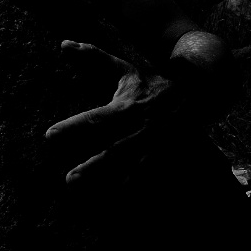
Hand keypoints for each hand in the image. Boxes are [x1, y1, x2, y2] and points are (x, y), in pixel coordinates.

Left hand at [44, 32, 237, 187]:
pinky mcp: (165, 158)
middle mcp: (138, 128)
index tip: (49, 136)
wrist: (201, 92)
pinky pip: (150, 178)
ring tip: (92, 196)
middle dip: (93, 165)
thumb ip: (92, 58)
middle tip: (69, 179)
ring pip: (130, 168)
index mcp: (125, 107)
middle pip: (112, 149)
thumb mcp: (124, 70)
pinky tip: (120, 205)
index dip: (73, 127)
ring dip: (111, 182)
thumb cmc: (153, 82)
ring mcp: (153, 146)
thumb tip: (63, 44)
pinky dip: (138, 191)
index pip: (95, 118)